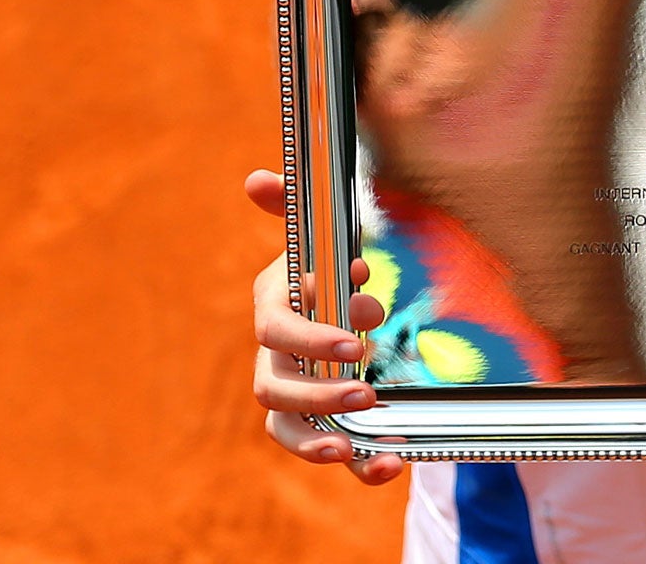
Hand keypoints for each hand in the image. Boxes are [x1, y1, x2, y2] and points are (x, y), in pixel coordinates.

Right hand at [245, 169, 405, 483]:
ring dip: (318, 444)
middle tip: (366, 392)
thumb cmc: (324, 263)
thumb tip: (256, 179)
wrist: (338, 293)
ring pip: (287, 429)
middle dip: (317, 394)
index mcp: (273, 309)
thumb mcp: (315, 229)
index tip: (357, 341)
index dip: (311, 338)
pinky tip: (390, 466)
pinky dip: (357, 465)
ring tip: (356, 451)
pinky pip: (328, 447)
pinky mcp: (320, 417)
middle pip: (274, 388)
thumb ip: (289, 204)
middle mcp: (272, 355)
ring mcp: (292, 390)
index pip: (276, 331)